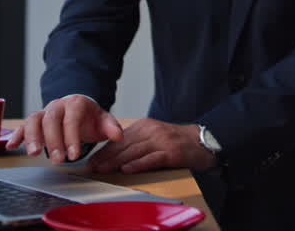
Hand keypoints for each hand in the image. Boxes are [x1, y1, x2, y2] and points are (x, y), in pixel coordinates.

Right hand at [6, 95, 123, 162]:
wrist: (79, 109)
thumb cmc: (91, 117)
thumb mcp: (104, 120)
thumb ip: (111, 127)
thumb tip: (117, 136)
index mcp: (76, 103)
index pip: (72, 118)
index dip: (71, 136)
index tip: (74, 154)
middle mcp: (57, 106)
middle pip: (50, 119)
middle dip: (53, 141)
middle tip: (58, 160)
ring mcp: (44, 113)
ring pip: (33, 120)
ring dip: (31, 137)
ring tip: (33, 154)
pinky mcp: (34, 122)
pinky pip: (22, 126)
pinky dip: (16, 135)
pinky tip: (11, 146)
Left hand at [86, 118, 214, 173]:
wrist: (201, 141)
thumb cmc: (176, 141)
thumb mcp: (154, 135)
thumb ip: (136, 141)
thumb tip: (115, 154)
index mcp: (145, 125)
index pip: (120, 138)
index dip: (105, 150)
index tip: (93, 159)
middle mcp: (151, 131)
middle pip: (124, 144)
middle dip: (106, 157)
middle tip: (93, 167)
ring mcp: (161, 141)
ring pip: (134, 151)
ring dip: (116, 161)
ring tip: (104, 169)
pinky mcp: (171, 152)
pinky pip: (151, 159)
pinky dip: (138, 164)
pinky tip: (127, 169)